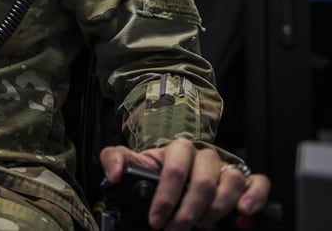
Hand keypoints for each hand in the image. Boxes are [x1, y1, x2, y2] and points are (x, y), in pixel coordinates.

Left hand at [100, 138, 270, 229]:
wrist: (175, 178)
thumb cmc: (156, 172)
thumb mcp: (132, 165)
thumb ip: (114, 160)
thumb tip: (113, 174)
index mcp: (177, 150)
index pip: (175, 169)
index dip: (166, 197)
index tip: (156, 220)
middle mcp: (204, 157)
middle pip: (203, 181)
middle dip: (188, 212)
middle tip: (176, 229)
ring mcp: (225, 168)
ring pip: (230, 182)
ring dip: (215, 209)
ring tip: (202, 224)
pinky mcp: (244, 180)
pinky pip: (258, 182)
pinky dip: (255, 196)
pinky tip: (244, 211)